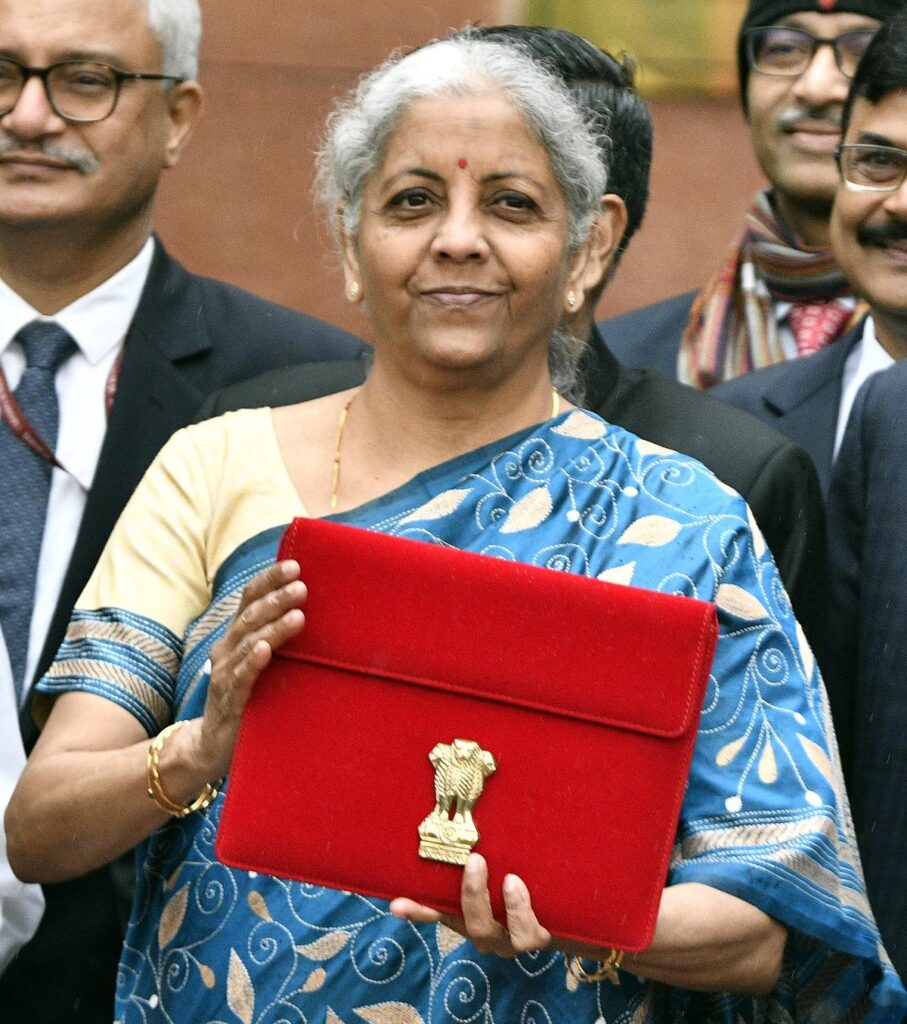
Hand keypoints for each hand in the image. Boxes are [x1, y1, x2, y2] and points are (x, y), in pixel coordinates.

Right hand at [197, 560, 305, 777]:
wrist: (213, 743)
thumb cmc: (249, 696)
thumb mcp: (262, 662)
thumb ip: (279, 638)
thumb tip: (315, 610)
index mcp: (236, 634)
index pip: (250, 597)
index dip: (269, 580)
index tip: (294, 564)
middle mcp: (227, 648)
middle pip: (251, 615)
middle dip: (277, 598)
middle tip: (302, 586)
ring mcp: (225, 673)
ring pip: (249, 642)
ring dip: (273, 627)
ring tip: (298, 615)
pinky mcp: (228, 699)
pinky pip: (241, 677)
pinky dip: (252, 662)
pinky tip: (265, 651)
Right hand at [390, 853, 551, 956]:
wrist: (562, 912)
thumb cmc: (520, 877)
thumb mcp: (498, 861)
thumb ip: (476, 847)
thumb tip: (462, 809)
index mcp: (466, 912)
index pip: (434, 912)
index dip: (415, 910)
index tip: (396, 903)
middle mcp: (483, 929)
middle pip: (469, 923)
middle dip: (471, 893)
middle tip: (475, 860)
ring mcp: (507, 939)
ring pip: (492, 933)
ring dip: (498, 905)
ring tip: (509, 878)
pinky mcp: (535, 939)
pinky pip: (526, 935)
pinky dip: (521, 912)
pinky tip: (520, 887)